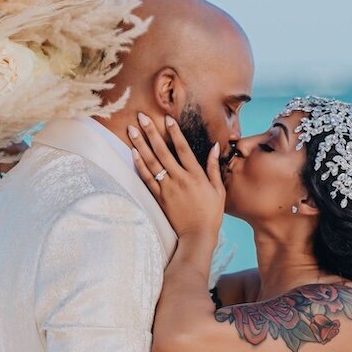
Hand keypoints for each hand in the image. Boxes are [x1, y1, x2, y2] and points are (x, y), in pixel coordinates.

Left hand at [128, 113, 224, 239]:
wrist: (198, 235)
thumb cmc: (211, 213)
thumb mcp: (219, 190)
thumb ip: (214, 167)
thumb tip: (214, 147)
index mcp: (196, 175)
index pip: (183, 149)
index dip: (175, 133)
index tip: (167, 119)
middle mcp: (180, 179)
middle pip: (163, 151)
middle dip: (151, 132)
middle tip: (141, 117)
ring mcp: (168, 188)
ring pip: (152, 162)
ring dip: (140, 144)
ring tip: (132, 130)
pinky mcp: (159, 198)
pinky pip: (147, 178)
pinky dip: (139, 165)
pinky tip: (133, 153)